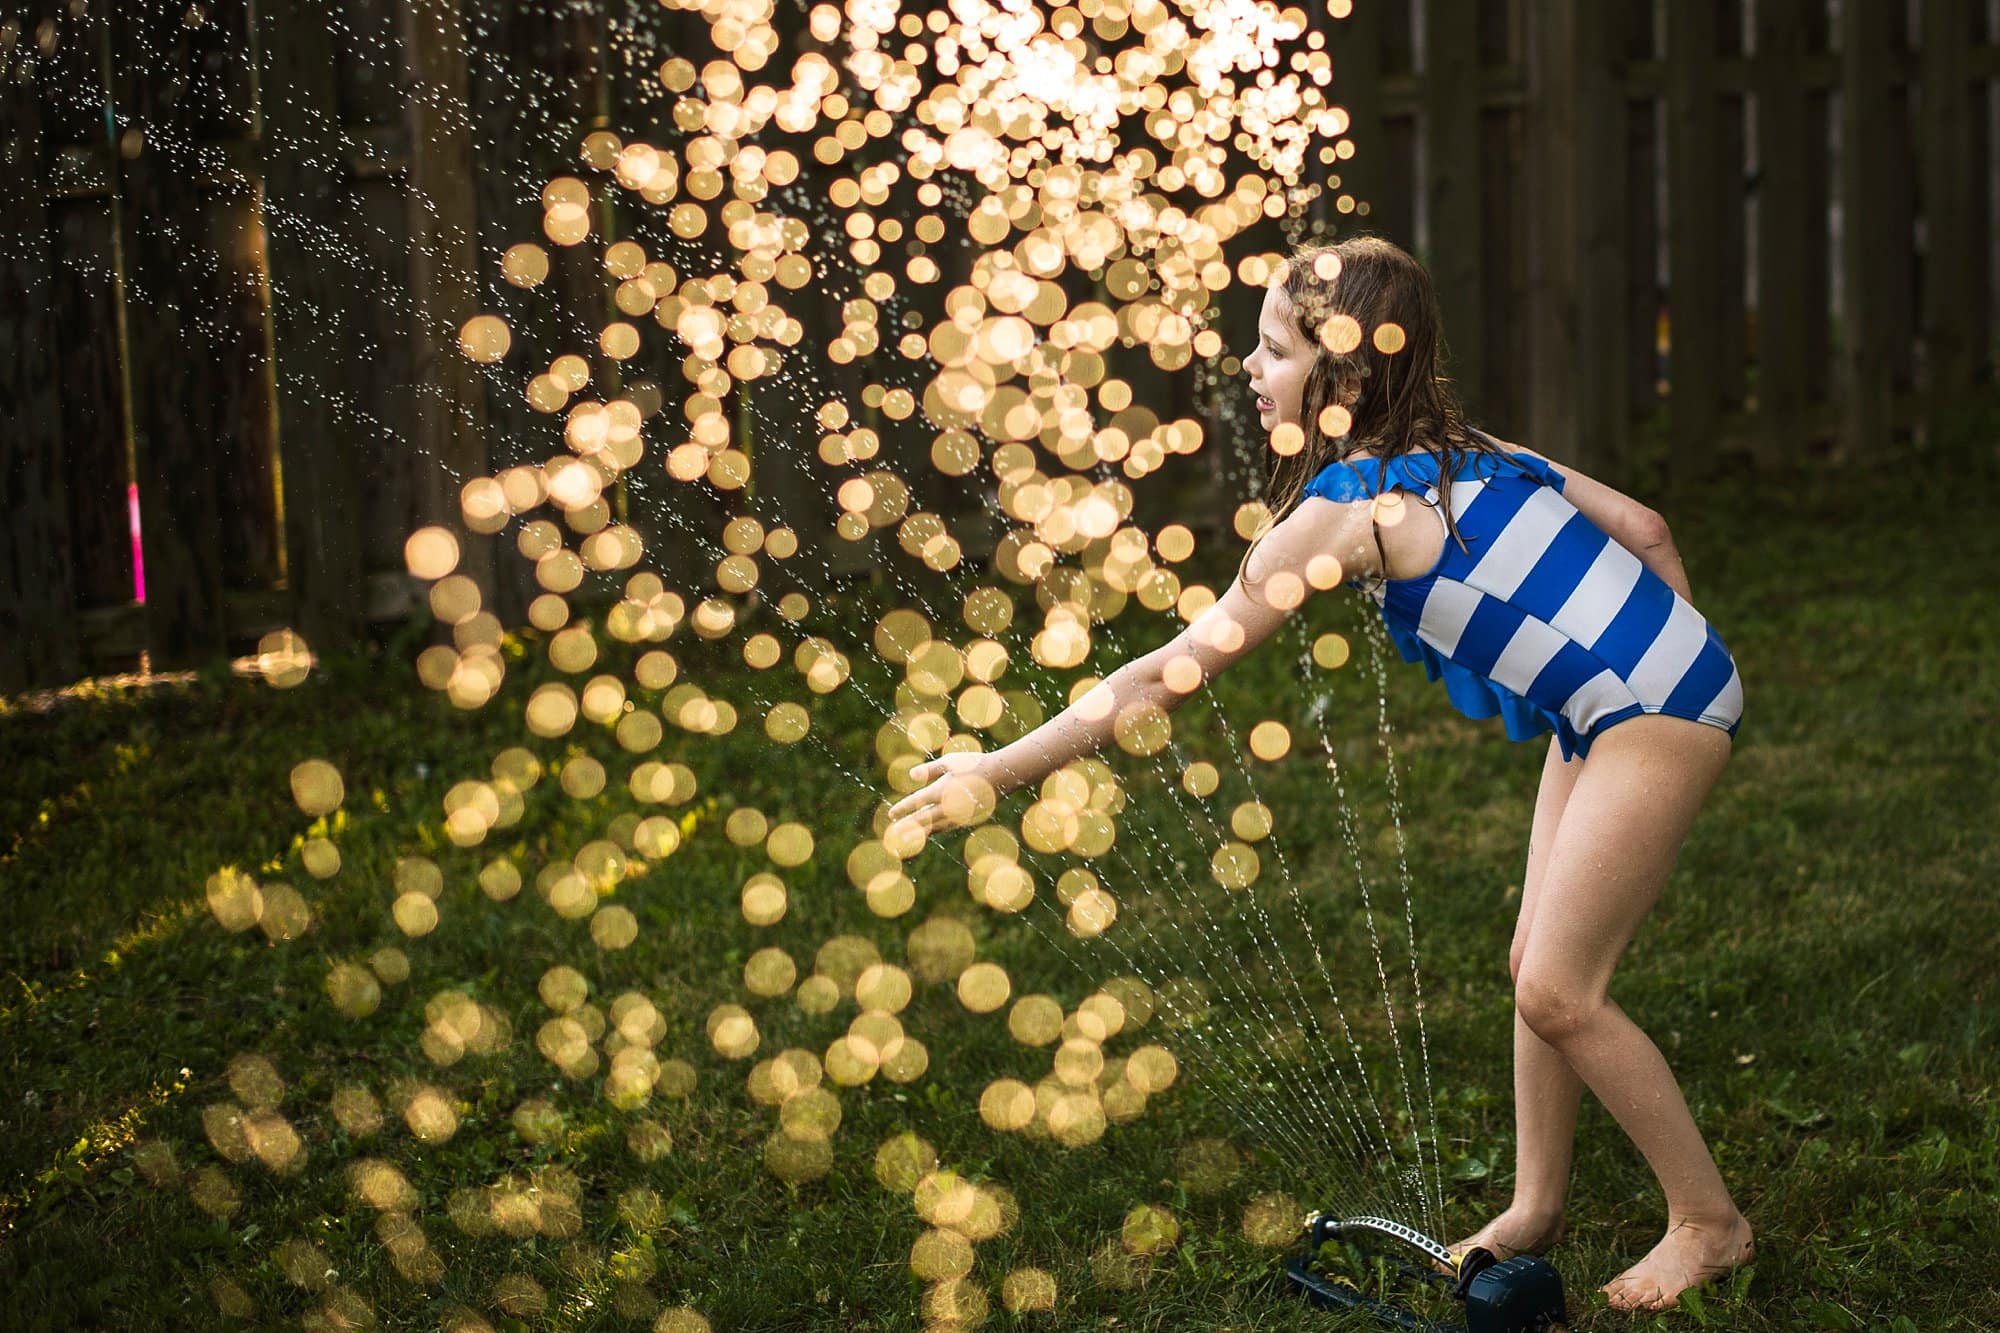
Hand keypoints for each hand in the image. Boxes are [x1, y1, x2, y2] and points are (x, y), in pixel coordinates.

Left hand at [884, 751, 1010, 841]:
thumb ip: (930, 770)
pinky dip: (936, 830)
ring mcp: (958, 815)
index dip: (903, 808)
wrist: (1001, 776)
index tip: (891, 814)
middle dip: (907, 827)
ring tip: (907, 838)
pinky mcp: (967, 818)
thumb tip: (911, 775)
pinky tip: (930, 831)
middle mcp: (948, 806)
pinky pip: (947, 827)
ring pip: (935, 827)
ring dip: (920, 832)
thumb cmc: (973, 765)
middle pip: (922, 819)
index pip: (917, 802)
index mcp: (942, 791)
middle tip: (893, 834)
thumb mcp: (950, 762)